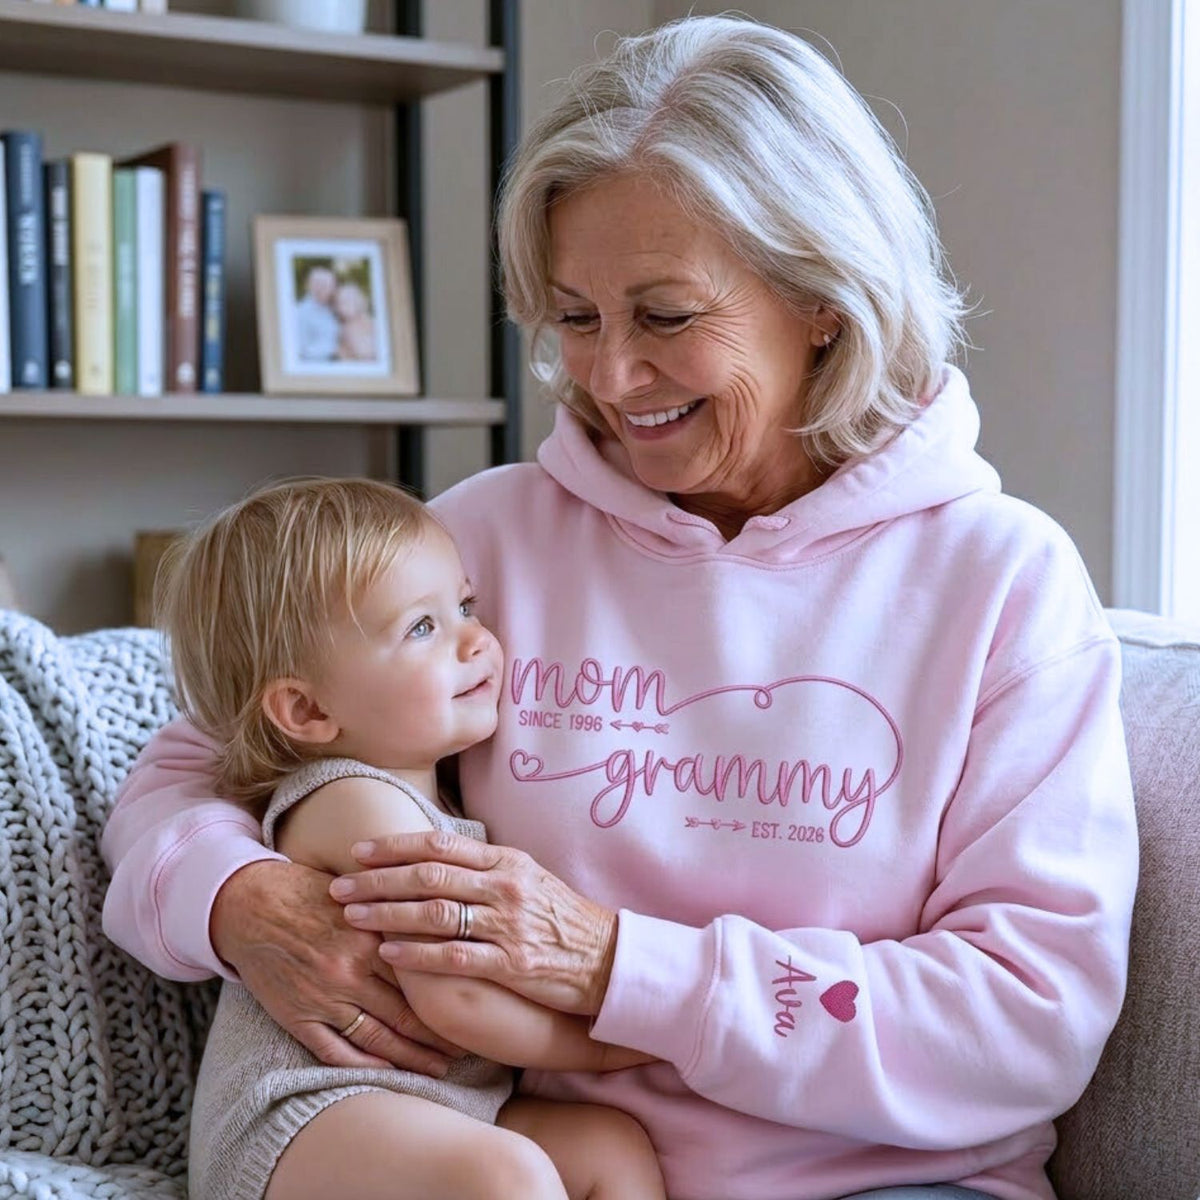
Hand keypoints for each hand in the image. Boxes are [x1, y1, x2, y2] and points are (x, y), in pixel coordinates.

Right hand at [210, 859, 464, 1073]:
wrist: (252, 905)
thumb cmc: (311, 894)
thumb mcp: (360, 895)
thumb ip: (395, 912)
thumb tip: (441, 917)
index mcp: (370, 938)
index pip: (422, 975)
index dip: (450, 995)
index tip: (475, 1006)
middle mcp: (350, 972)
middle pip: (406, 1013)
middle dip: (438, 1035)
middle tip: (467, 1049)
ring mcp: (323, 998)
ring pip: (377, 1038)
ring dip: (410, 1057)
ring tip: (438, 1068)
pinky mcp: (298, 1017)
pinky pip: (335, 1052)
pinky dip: (363, 1065)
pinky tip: (387, 1071)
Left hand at [330, 832, 618, 1015]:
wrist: (606, 957)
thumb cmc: (559, 916)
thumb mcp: (526, 876)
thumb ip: (483, 866)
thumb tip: (432, 854)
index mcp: (505, 860)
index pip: (440, 844)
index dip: (395, 847)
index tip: (359, 852)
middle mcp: (504, 886)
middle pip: (428, 875)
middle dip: (378, 881)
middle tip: (339, 885)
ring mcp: (508, 924)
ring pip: (435, 913)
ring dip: (388, 914)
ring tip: (352, 917)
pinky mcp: (511, 963)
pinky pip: (454, 957)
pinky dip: (417, 955)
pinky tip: (388, 954)